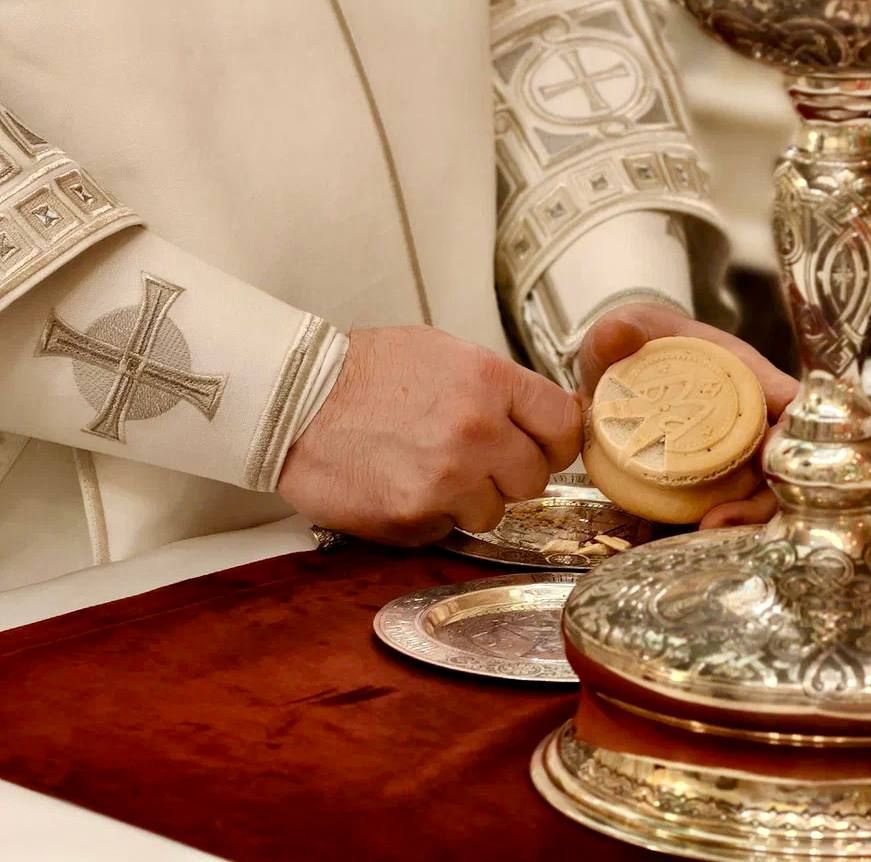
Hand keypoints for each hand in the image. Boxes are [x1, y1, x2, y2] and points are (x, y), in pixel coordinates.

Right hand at [278, 326, 581, 545]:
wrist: (293, 400)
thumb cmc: (362, 373)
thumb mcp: (443, 353)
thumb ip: (499, 386)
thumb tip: (542, 415)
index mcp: (489, 381)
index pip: (564, 425)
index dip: (556, 441)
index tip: (543, 445)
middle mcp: (477, 431)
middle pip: (535, 477)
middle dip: (509, 473)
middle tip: (474, 459)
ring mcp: (447, 478)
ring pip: (494, 512)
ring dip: (470, 499)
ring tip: (429, 470)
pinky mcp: (415, 515)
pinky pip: (450, 529)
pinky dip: (432, 516)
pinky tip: (403, 485)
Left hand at [578, 303, 796, 528]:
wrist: (613, 370)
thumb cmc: (639, 342)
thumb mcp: (627, 330)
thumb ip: (619, 331)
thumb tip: (617, 331)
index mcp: (748, 380)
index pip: (796, 408)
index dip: (800, 438)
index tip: (776, 465)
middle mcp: (749, 424)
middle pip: (783, 468)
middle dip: (762, 501)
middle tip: (720, 521)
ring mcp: (730, 459)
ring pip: (755, 499)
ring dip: (738, 523)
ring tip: (700, 536)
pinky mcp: (703, 485)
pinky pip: (715, 512)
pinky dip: (705, 531)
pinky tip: (679, 544)